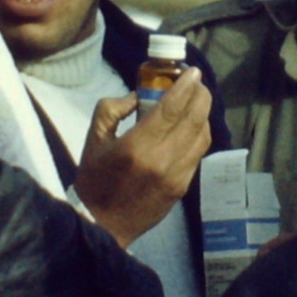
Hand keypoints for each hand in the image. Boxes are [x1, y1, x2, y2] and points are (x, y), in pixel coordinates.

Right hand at [75, 68, 212, 248]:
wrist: (103, 225)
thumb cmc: (95, 180)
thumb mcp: (93, 139)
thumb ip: (112, 109)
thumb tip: (138, 97)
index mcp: (137, 146)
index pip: (172, 108)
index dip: (186, 86)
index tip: (192, 71)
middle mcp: (162, 160)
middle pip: (195, 118)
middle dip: (200, 94)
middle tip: (195, 82)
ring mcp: (177, 175)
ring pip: (202, 135)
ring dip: (202, 113)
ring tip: (195, 100)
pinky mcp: (183, 186)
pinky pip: (199, 152)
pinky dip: (199, 133)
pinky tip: (191, 125)